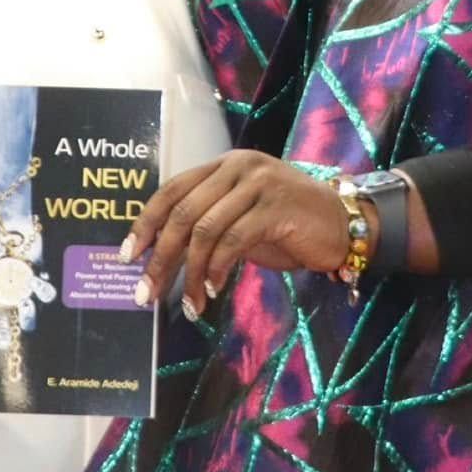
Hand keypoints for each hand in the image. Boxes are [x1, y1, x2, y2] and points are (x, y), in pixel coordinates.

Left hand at [123, 152, 354, 320]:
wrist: (343, 224)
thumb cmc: (289, 225)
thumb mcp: (242, 219)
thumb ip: (209, 226)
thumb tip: (164, 257)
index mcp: (224, 166)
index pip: (172, 190)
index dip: (145, 223)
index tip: (128, 256)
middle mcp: (237, 167)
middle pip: (182, 212)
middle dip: (160, 257)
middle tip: (146, 292)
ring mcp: (258, 183)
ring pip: (204, 229)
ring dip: (190, 273)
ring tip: (190, 306)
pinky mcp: (276, 206)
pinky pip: (233, 240)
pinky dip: (218, 268)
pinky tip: (214, 290)